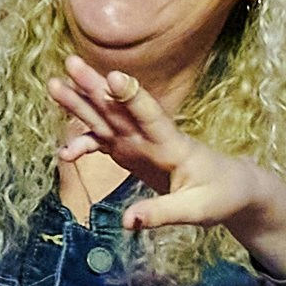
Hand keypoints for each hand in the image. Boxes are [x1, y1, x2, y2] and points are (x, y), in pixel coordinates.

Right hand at [50, 60, 285, 273]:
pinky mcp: (132, 152)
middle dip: (94, 86)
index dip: (133, 98)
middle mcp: (151, 136)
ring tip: (54, 84)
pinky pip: (104, 143)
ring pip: (106, 119)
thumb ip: (161, 214)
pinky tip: (64, 152)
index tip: (116, 77)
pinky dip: (84, 144)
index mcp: (172, 144)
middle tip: (70, 64)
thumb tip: (127, 221)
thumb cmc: (220, 195)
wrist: (231, 187)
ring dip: (82, 104)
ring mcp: (139, 142)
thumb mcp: (197, 210)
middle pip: (119, 108)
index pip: (152, 116)